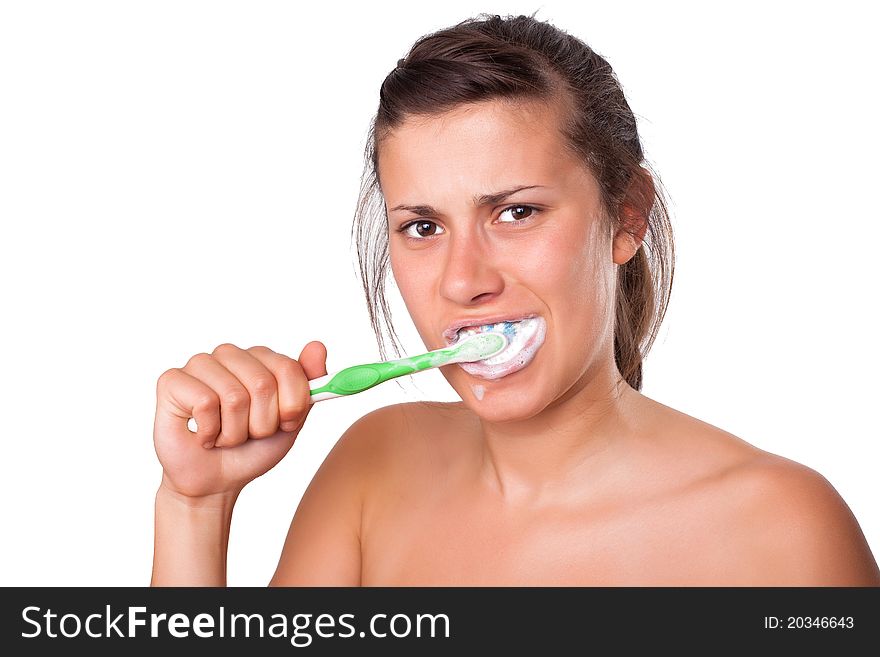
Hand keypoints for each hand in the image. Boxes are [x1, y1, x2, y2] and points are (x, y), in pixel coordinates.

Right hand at [153, 341, 326, 498]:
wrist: (217, 481)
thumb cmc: (253, 447)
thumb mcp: (292, 420)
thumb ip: (309, 384)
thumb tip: (318, 346)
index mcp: (261, 358)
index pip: (289, 369)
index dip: (291, 406)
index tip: (285, 424)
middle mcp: (230, 354)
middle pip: (262, 383)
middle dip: (262, 423)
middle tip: (249, 433)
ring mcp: (200, 364)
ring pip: (234, 396)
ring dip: (235, 432)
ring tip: (225, 435)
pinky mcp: (172, 380)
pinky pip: (204, 404)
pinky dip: (210, 432)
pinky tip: (203, 435)